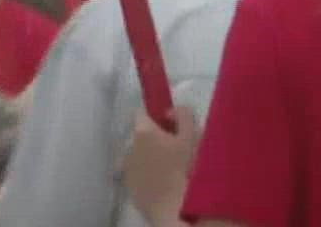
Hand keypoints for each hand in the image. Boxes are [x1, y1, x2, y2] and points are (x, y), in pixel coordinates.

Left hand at [122, 105, 198, 226]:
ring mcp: (127, 170)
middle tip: (175, 148)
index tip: (169, 123)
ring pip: (139, 156)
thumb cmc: (186, 168)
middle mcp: (129, 148)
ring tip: (169, 169)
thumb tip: (170, 112)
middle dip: (155, 138)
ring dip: (150, 158)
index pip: (141, 112)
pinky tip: (163, 183)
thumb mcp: (193, 135)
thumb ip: (182, 115)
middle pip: (141, 136)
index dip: (155, 114)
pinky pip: (138, 175)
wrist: (176, 208)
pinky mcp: (130, 189)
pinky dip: (147, 175)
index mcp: (143, 132)